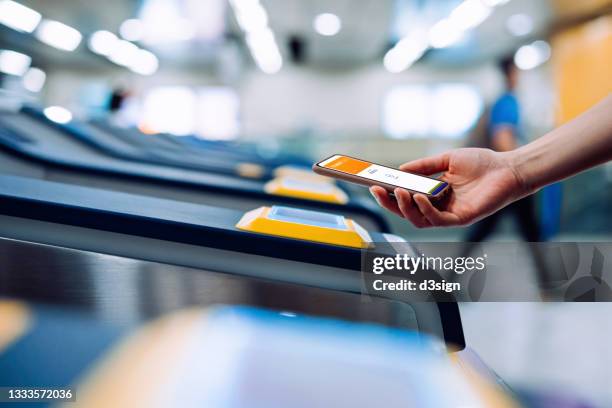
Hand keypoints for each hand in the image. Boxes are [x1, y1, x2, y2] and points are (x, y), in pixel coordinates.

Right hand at [370, 148, 526, 227]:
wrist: (507, 168)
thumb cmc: (481, 163)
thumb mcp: (446, 159)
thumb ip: (424, 166)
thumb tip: (400, 170)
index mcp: (434, 194)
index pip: (406, 199)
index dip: (389, 195)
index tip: (374, 184)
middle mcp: (439, 207)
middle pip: (408, 212)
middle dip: (390, 204)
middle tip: (379, 191)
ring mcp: (450, 215)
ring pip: (419, 220)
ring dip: (406, 208)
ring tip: (398, 192)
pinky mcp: (462, 219)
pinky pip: (439, 221)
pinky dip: (426, 210)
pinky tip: (420, 197)